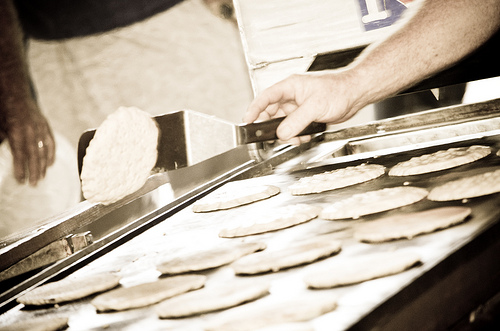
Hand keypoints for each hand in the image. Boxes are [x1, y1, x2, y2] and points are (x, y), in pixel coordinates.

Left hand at [1, 99, 54, 185]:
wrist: (15, 94)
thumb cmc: (3, 111)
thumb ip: (2, 141)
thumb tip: (2, 159)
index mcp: (17, 132)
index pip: (20, 155)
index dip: (21, 169)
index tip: (20, 180)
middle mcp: (31, 131)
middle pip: (34, 155)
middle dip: (34, 171)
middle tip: (33, 184)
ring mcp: (40, 128)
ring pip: (43, 150)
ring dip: (42, 166)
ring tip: (41, 178)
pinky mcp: (45, 126)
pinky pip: (51, 142)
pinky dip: (51, 154)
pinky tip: (50, 164)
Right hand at [244, 70, 363, 144]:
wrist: (354, 94)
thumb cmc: (338, 90)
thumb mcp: (314, 106)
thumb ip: (296, 121)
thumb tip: (282, 133)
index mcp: (290, 87)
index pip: (265, 97)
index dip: (254, 109)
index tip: (247, 121)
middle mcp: (291, 96)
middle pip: (271, 113)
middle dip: (272, 127)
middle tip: (273, 136)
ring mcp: (297, 107)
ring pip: (282, 123)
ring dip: (287, 133)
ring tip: (297, 136)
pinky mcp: (304, 116)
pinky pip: (293, 128)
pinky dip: (297, 135)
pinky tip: (305, 134)